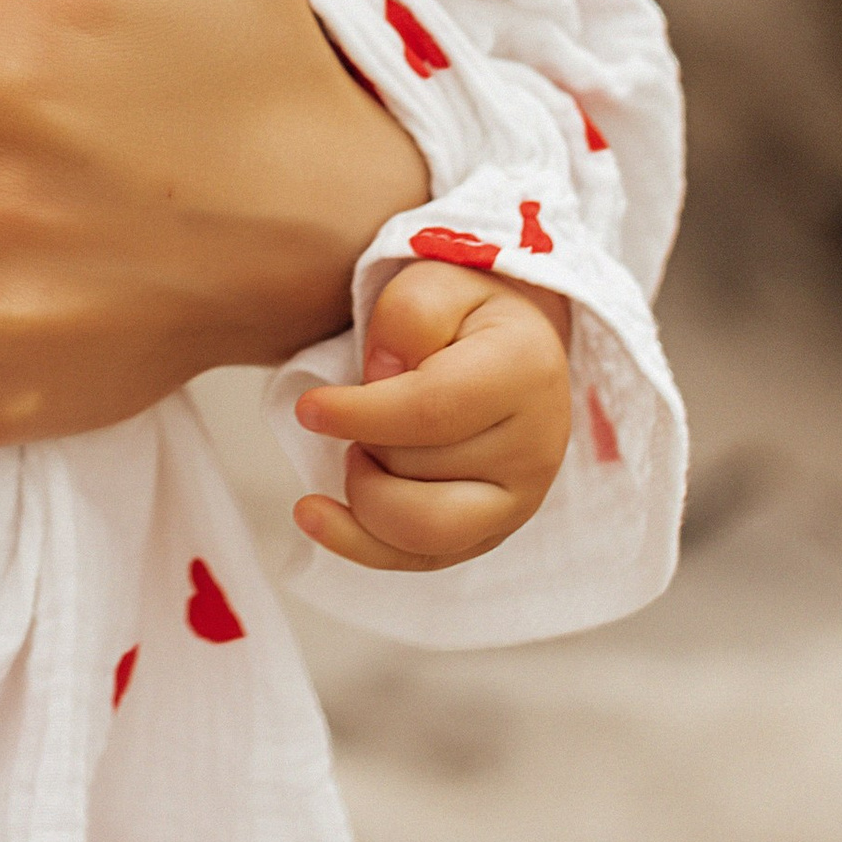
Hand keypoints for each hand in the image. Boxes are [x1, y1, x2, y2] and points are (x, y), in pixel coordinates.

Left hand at [290, 259, 572, 570]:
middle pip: (420, 470)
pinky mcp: (489, 533)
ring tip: (359, 449)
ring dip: (366, 488)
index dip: (360, 413)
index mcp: (524, 372)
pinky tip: (313, 514)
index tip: (306, 408)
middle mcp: (534, 448)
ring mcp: (517, 501)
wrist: (511, 349)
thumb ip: (408, 315)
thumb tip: (381, 378)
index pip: (433, 410)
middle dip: (365, 442)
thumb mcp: (436, 280)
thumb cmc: (463, 313)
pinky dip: (359, 544)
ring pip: (420, 527)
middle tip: (354, 411)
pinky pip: (420, 561)